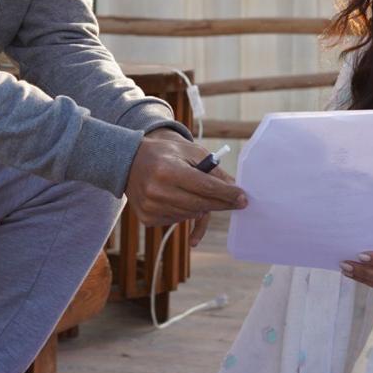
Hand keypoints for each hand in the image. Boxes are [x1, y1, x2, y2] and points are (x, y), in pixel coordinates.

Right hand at [126, 129, 245, 245]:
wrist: (129, 161)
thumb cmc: (165, 154)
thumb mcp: (190, 152)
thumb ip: (213, 169)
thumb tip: (234, 188)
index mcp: (168, 170)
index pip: (204, 187)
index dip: (226, 194)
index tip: (243, 198)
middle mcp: (157, 191)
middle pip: (200, 204)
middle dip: (221, 203)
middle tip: (237, 202)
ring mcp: (150, 207)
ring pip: (190, 214)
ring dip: (201, 207)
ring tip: (199, 193)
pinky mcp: (147, 218)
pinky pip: (177, 220)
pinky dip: (185, 211)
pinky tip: (180, 198)